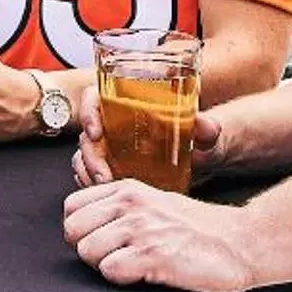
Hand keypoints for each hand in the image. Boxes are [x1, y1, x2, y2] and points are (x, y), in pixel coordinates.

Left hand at [62, 179, 268, 291]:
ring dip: (107, 266)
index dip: (82, 229)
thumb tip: (86, 228)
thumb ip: (121, 208)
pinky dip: (124, 280)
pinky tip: (146, 274)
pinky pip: (110, 271)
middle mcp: (130, 204)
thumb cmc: (198, 229)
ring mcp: (141, 228)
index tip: (104, 239)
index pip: (71, 207)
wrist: (241, 242)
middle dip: (90, 250)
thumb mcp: (155, 203)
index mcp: (127, 189)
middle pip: (73, 232)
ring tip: (136, 265)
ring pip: (87, 252)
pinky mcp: (153, 255)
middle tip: (119, 256)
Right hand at [76, 97, 233, 188]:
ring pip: (84, 156)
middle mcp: (114, 123)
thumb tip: (207, 128)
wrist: (200, 157)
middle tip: (104, 175)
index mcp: (127, 103)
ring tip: (105, 187)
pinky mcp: (111, 166)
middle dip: (90, 157)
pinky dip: (92, 183)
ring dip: (88, 173)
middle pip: (87, 134)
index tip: (96, 133)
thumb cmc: (198, 137)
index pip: (94, 98)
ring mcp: (110, 146)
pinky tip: (105, 193)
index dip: (88, 113)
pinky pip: (90, 172)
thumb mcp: (204, 132)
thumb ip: (206, 128)